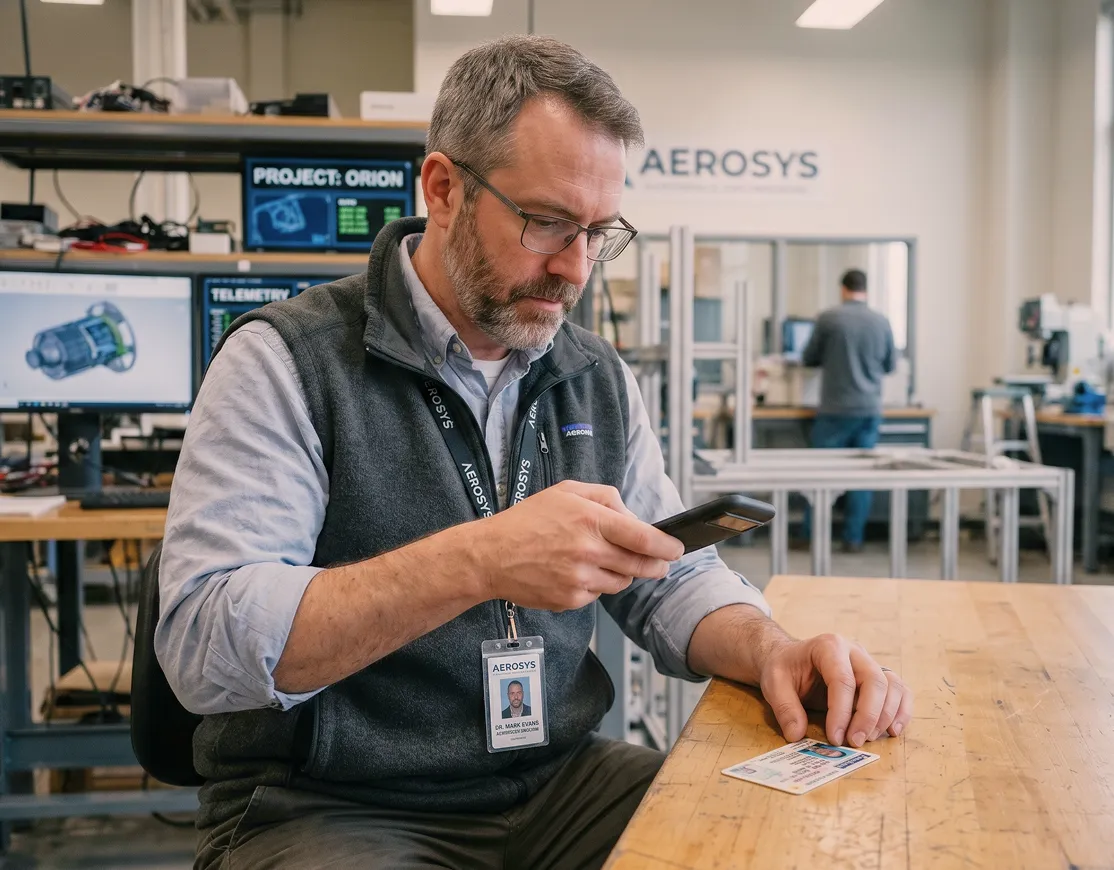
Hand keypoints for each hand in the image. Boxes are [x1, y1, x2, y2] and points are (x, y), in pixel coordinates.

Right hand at [477, 480, 683, 611]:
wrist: (491, 555)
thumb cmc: (528, 520)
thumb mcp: (566, 491)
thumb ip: (605, 497)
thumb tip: (632, 516)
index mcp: (590, 520)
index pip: (644, 537)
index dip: (667, 546)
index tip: (677, 549)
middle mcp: (588, 551)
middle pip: (640, 565)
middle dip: (655, 565)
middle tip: (660, 563)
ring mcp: (579, 579)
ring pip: (621, 581)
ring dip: (622, 572)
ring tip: (601, 560)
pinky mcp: (570, 599)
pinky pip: (598, 594)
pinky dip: (596, 585)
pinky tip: (577, 572)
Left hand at [758, 633, 912, 746]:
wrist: (792, 658)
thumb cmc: (785, 668)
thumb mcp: (774, 683)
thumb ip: (784, 708)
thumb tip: (797, 734)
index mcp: (829, 646)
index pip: (842, 679)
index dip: (841, 712)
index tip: (834, 738)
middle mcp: (854, 651)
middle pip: (874, 681)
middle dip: (868, 716)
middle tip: (854, 742)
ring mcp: (869, 662)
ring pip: (892, 685)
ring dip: (886, 716)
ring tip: (868, 739)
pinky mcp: (878, 676)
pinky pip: (900, 690)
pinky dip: (902, 710)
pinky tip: (892, 731)